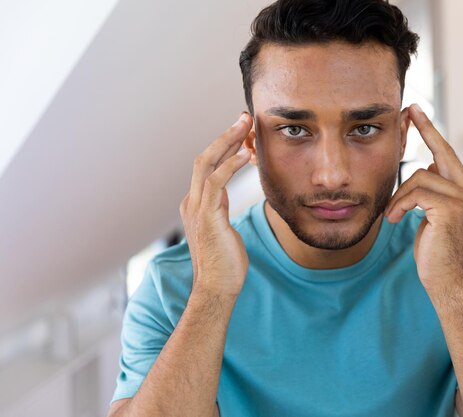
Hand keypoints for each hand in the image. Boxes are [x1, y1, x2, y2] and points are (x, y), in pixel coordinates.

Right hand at [179, 113, 253, 296]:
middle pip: (204, 157)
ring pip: (207, 163)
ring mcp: (196, 208)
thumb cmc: (225, 262)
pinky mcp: (207, 216)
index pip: (207, 166)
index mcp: (195, 203)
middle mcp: (191, 201)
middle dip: (225, 135)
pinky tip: (248, 154)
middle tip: (244, 117)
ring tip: (246, 125)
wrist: (217, 288)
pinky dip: (231, 165)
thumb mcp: (222, 228)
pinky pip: (216, 182)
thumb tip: (225, 195)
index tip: (242, 132)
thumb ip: (220, 209)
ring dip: (228, 141)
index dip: (225, 146)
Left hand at [384, 104, 462, 293]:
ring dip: (398, 196)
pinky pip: (415, 193)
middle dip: (424, 130)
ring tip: (392, 215)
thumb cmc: (435, 251)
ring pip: (419, 177)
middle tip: (408, 112)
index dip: (431, 131)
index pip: (447, 154)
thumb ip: (431, 193)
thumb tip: (421, 171)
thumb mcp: (432, 216)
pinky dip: (399, 205)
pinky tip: (395, 220)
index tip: (417, 111)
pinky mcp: (451, 209)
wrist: (447, 281)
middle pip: (438, 153)